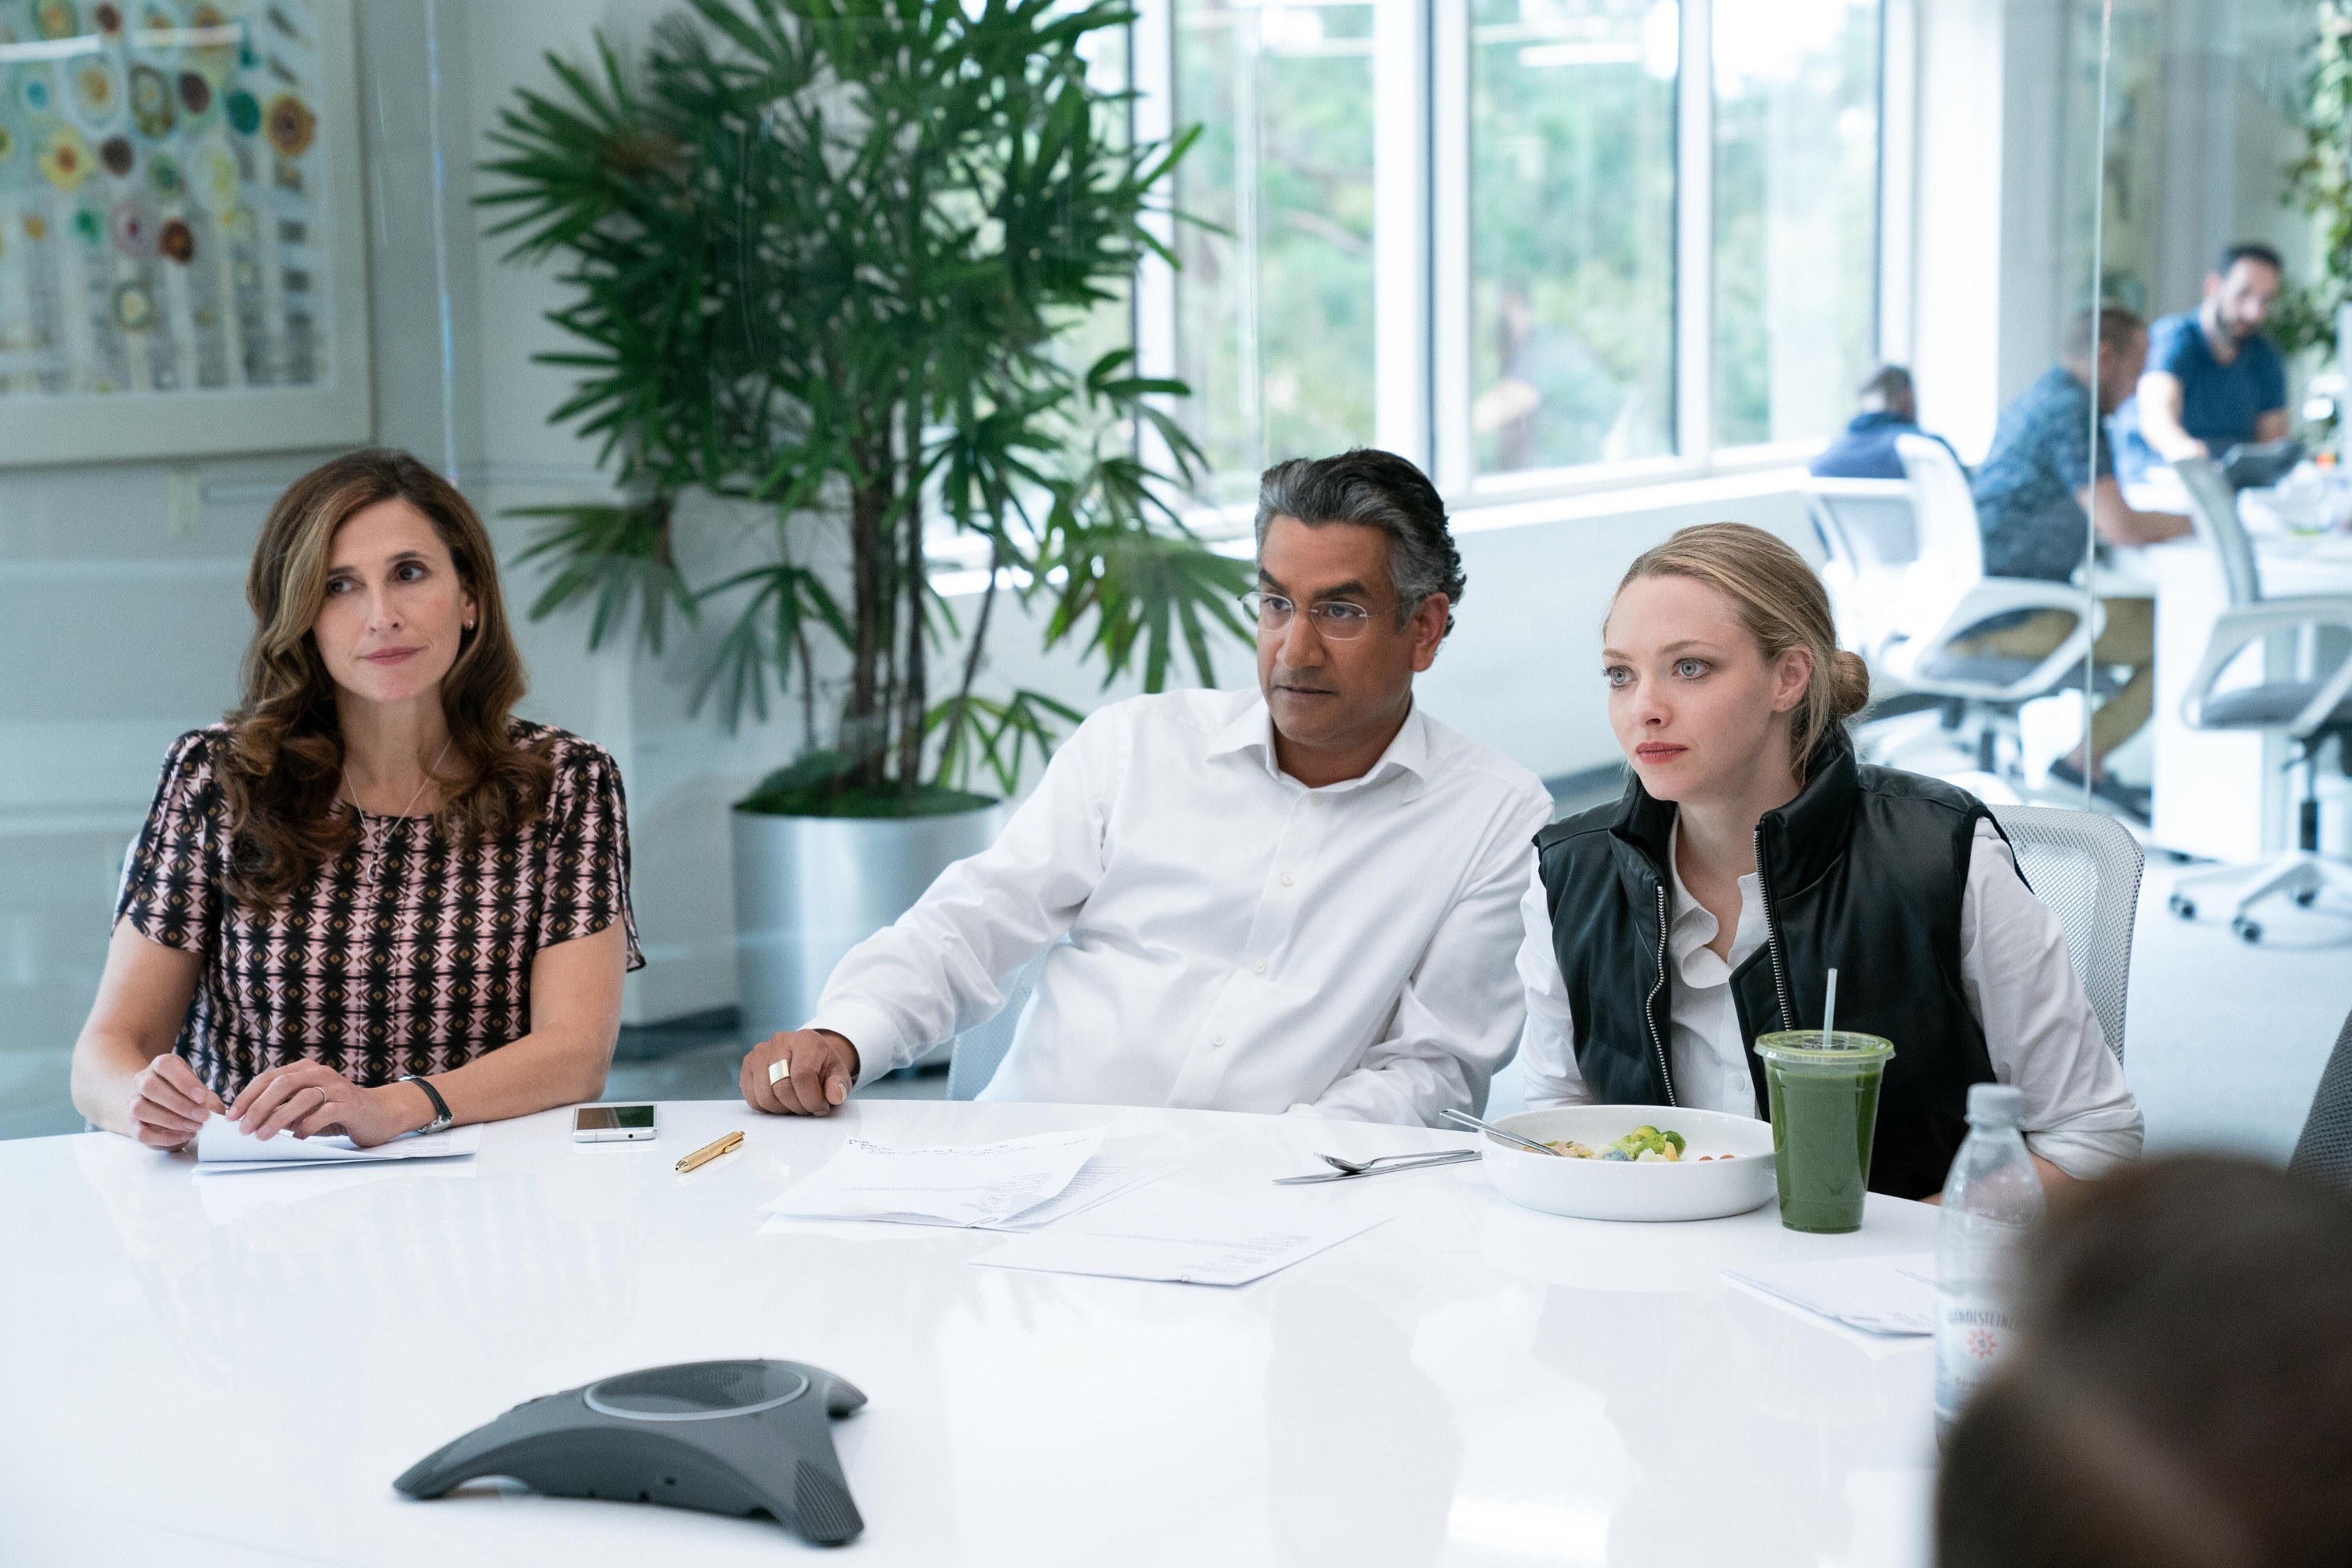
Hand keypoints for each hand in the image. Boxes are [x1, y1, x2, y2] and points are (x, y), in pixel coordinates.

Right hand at [126, 1053, 224, 1149]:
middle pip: (150, 1087)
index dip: (183, 1081)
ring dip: (170, 1121)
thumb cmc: (185, 1094)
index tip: (202, 1097)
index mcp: (160, 1066)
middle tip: (202, 1117)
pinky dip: (164, 1138)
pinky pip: (141, 1132)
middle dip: (179, 1104)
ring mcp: (133, 1102)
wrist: (159, 1104)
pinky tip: (185, 1136)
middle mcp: (142, 1080)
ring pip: (140, 1109)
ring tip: (195, 1127)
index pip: (165, 1065)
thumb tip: (215, 1113)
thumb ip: (208, 1099)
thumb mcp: (199, 1091)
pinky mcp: (132, 1124)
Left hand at [228, 1062, 431, 1148]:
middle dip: (259, 1107)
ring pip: (302, 1097)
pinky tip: (297, 1137)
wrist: (380, 1114)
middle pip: (282, 1084)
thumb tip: (249, 1122)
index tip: (231, 1117)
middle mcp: (320, 1073)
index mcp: (305, 1070)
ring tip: (264, 1136)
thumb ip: (281, 1109)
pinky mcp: (350, 1104)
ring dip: (278, 1118)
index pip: (269, 1078)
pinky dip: (308, 1125)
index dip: (247, 1096)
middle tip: (244, 1129)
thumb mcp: (305, 1109)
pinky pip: (325, 1112)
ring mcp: (337, 1087)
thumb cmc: (337, 1112)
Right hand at [740, 1029, 859, 1116]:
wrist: (806, 1056)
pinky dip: (767, 1107)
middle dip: (798, 1107)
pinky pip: (752, 1097)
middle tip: (808, 1109)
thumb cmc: (822, 1068)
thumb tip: (835, 1096)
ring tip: (795, 1105)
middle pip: (782, 1088)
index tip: (821, 1109)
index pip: (802, 1076)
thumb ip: (838, 1085)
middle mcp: (780, 1040)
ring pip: (765, 1096)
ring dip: (782, 1109)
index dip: (811, 1100)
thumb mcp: (838, 1074)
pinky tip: (780, 1102)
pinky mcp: (747, 1064)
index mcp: (807, 1040)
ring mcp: (760, 1051)